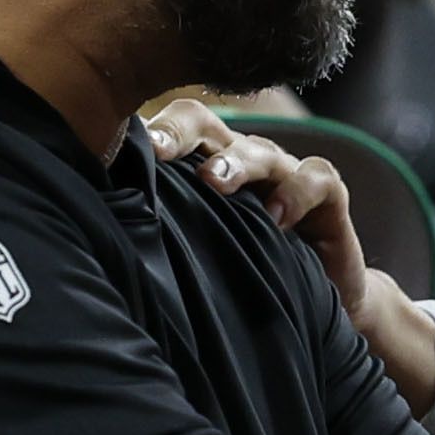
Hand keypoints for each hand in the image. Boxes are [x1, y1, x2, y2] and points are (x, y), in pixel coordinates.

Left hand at [144, 98, 434, 415]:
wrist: (328, 307)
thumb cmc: (249, 281)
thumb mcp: (200, 258)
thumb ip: (165, 240)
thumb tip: (105, 237)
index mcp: (203, 171)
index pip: (173, 134)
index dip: (150, 134)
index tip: (120, 150)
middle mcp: (243, 164)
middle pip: (208, 128)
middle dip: (183, 134)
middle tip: (160, 151)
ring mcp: (286, 176)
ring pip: (260, 151)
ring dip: (236, 162)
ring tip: (214, 181)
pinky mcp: (329, 197)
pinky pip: (316, 177)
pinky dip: (297, 191)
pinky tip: (278, 217)